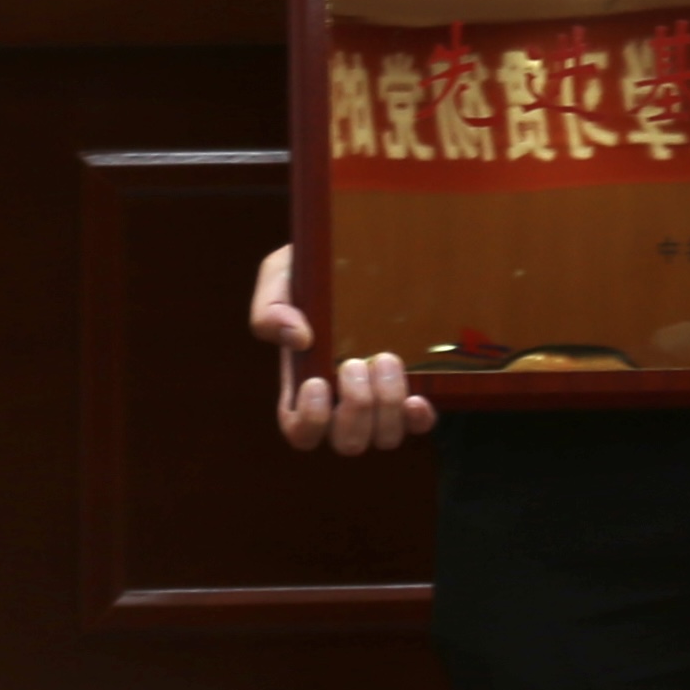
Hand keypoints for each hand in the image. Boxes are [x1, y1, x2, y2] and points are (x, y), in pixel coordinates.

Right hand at [254, 242, 431, 453]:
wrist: (354, 248)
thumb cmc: (309, 268)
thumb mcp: (279, 276)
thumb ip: (271, 309)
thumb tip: (299, 339)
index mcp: (304, 384)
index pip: (301, 431)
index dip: (310, 422)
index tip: (318, 382)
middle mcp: (341, 401)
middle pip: (347, 442)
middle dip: (355, 409)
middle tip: (354, 364)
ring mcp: (378, 398)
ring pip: (384, 437)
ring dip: (387, 406)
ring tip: (386, 358)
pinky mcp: (410, 387)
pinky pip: (417, 424)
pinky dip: (418, 418)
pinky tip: (418, 395)